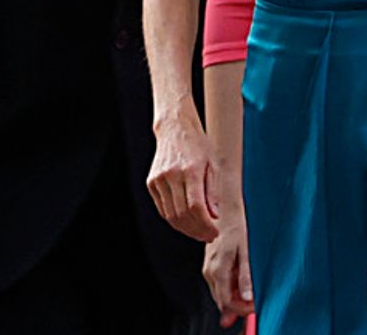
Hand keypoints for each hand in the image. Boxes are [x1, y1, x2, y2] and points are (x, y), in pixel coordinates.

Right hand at [148, 107, 218, 241]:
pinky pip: (163, 208)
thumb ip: (213, 193)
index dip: (205, 225)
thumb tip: (214, 218)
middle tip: (208, 236)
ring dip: (185, 228)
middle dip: (196, 230)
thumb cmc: (199, 147)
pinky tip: (187, 221)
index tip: (215, 233)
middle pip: (182, 215)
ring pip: (170, 215)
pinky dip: (175, 219)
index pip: (196, 208)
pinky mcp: (151, 183)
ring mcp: (158, 180)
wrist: (175, 129)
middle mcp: (171, 176)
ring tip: (199, 232)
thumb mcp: (213, 166)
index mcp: (190, 170)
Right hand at [202, 187, 255, 325]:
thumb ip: (247, 276)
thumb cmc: (239, 223)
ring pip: (221, 293)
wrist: (226, 204)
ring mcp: (209, 266)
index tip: (257, 306)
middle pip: (223, 301)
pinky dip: (232, 287)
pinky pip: (221, 282)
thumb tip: (249, 297)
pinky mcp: (211, 262)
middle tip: (257, 301)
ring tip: (253, 289)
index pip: (227, 303)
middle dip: (240, 306)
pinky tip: (243, 280)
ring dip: (236, 296)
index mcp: (218, 270)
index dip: (243, 309)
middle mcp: (210, 271)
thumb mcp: (248, 250)